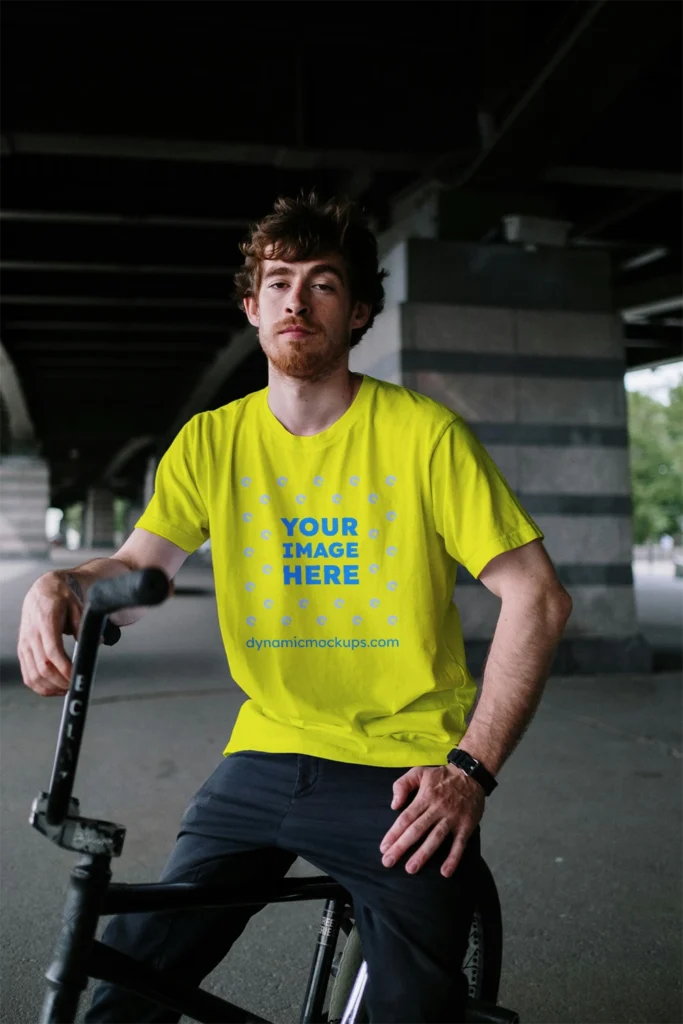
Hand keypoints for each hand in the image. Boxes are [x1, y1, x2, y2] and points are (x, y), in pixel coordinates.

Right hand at [18, 572, 81, 695]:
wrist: (42, 591)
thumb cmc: (60, 597)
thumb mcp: (77, 605)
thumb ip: (83, 626)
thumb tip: (97, 642)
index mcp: (46, 622)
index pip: (52, 651)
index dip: (64, 667)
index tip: (76, 676)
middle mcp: (32, 635)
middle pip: (43, 667)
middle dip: (60, 681)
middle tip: (75, 684)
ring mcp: (25, 644)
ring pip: (33, 675)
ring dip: (50, 687)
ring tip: (66, 688)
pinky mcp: (23, 651)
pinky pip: (27, 675)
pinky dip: (40, 686)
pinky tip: (53, 687)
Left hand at [379, 765, 484, 877]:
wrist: (471, 774)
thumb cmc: (441, 776)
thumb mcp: (419, 771)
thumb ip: (402, 785)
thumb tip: (394, 805)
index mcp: (424, 797)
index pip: (406, 818)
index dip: (394, 833)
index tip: (383, 848)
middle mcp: (437, 809)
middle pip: (417, 830)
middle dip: (402, 847)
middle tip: (388, 862)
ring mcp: (452, 818)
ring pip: (436, 838)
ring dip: (423, 854)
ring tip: (411, 869)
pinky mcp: (466, 825)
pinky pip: (459, 844)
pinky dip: (453, 858)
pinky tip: (445, 872)